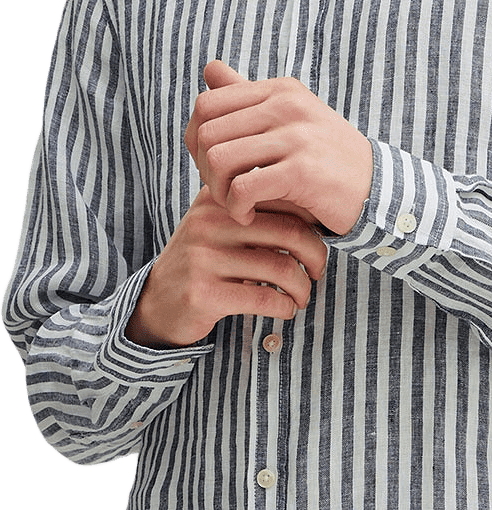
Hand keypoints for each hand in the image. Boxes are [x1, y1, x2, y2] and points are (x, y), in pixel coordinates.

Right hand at [125, 187, 328, 347]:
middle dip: (316, 255)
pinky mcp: (203, 294)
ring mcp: (203, 258)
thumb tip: (315, 213)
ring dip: (302, 287)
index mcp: (216, 200)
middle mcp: (207, 223)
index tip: (317, 242)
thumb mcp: (220, 229)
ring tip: (302, 296)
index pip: (281, 199)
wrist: (156, 305)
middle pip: (288, 231)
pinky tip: (286, 309)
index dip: (311, 223)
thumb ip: (254, 214)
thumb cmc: (202, 266)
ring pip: (281, 267)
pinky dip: (285, 306)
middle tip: (318, 271)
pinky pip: (264, 297)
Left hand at [184, 61, 373, 235]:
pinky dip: (236, 209)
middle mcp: (286, 105)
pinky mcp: (302, 170)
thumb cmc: (324, 161)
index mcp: (280, 90)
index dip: (197, 141)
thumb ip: (247, 98)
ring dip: (218, 192)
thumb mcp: (288, 122)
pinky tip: (249, 216)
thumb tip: (210, 68)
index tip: (215, 167)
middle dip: (205, 170)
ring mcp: (296, 135)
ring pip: (219, 159)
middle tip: (224, 191)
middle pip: (207, 133)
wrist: (374, 190)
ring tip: (236, 205)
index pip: (207, 105)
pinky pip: (242, 188)